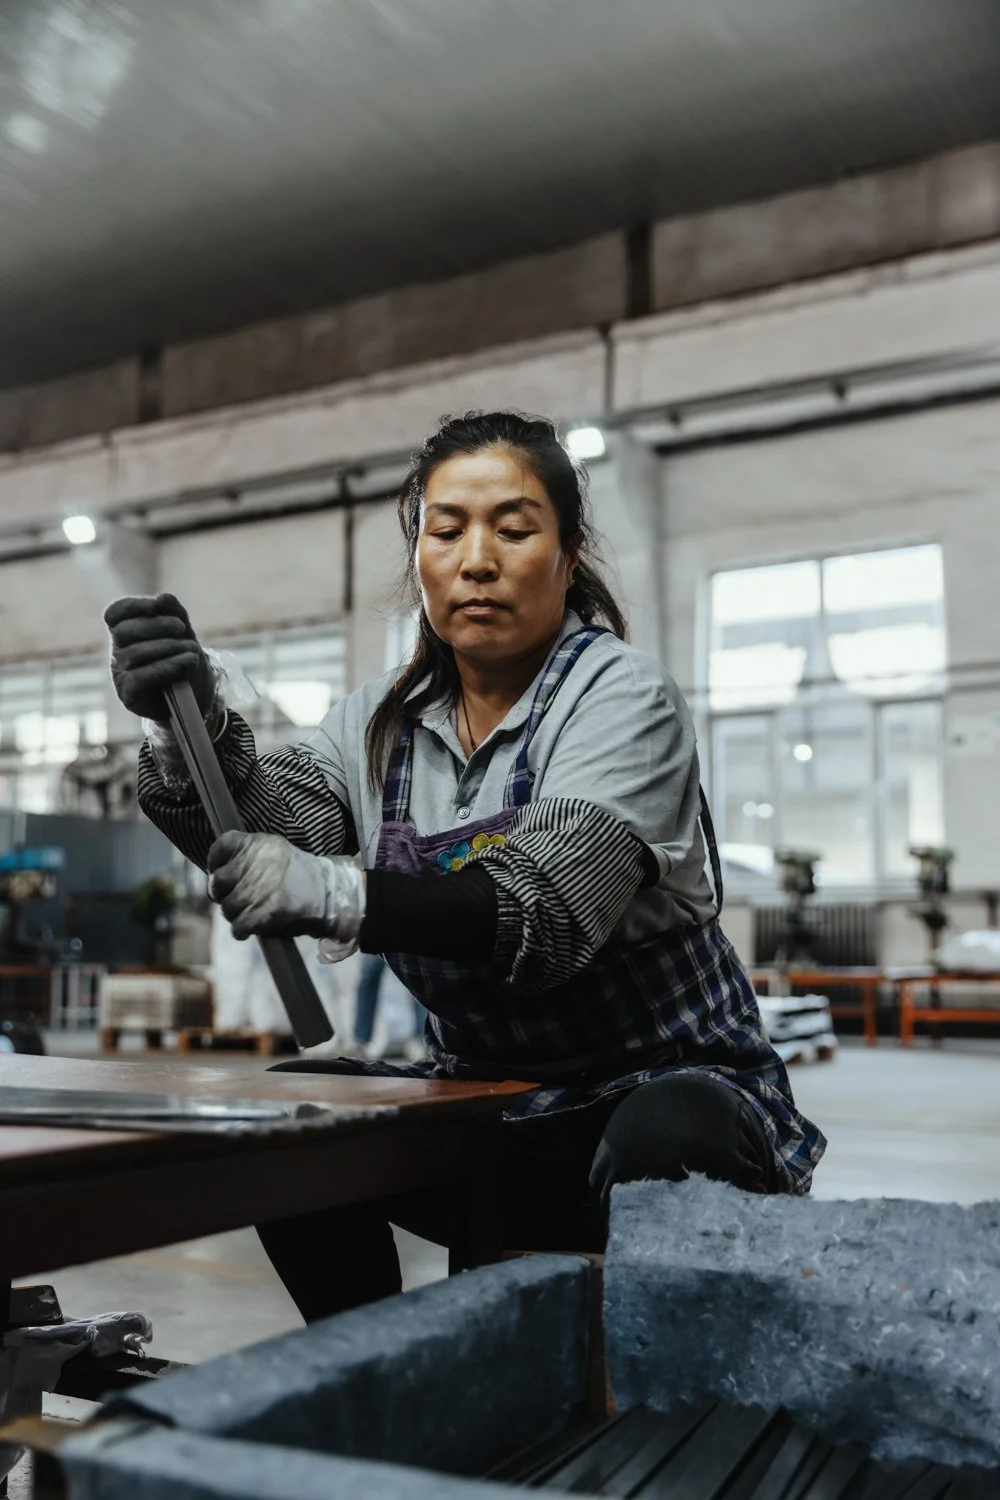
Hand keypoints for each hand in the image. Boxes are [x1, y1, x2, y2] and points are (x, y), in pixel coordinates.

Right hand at [104, 594, 214, 721]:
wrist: (194, 697)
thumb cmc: (183, 659)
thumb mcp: (183, 633)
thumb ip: (174, 613)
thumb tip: (164, 597)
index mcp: (125, 633)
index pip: (114, 613)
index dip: (133, 605)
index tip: (158, 605)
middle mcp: (118, 652)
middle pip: (124, 631)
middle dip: (156, 625)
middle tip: (181, 628)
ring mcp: (120, 674)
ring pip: (135, 654)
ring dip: (168, 647)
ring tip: (193, 649)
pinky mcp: (129, 694)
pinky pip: (141, 677)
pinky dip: (167, 667)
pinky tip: (188, 662)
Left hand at [207, 831, 364, 941]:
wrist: (329, 894)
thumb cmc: (300, 874)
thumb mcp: (275, 850)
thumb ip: (248, 854)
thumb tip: (219, 871)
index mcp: (257, 844)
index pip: (221, 846)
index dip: (216, 861)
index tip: (221, 871)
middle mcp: (253, 864)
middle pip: (218, 882)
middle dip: (223, 893)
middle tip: (237, 897)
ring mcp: (255, 891)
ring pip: (227, 907)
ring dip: (235, 913)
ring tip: (250, 911)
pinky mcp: (261, 915)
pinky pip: (237, 927)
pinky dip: (242, 930)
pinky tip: (250, 927)